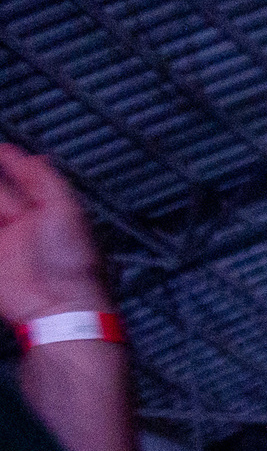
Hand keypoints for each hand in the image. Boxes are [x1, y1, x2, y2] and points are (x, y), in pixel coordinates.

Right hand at [0, 145, 110, 323]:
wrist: (60, 303)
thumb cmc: (75, 263)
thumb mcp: (68, 212)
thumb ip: (50, 182)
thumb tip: (37, 158)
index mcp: (51, 214)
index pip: (27, 180)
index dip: (12, 161)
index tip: (3, 148)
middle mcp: (27, 227)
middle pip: (1, 193)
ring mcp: (7, 244)